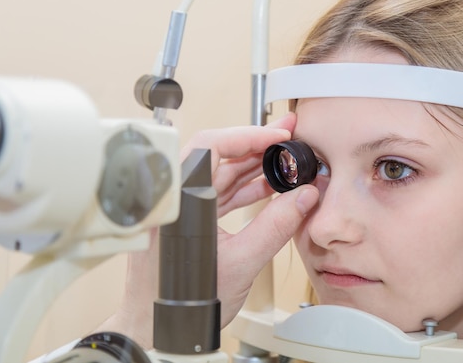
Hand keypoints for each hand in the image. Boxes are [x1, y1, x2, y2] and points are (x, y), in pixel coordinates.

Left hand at [97, 113, 318, 348]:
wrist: (160, 327)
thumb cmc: (182, 301)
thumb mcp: (241, 263)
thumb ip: (276, 227)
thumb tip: (302, 198)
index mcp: (180, 199)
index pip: (212, 146)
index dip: (248, 135)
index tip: (277, 136)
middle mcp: (176, 197)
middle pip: (219, 156)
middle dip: (257, 146)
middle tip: (287, 138)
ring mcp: (181, 208)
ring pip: (221, 174)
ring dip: (253, 168)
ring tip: (284, 163)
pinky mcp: (188, 219)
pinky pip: (219, 194)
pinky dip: (244, 190)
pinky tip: (268, 187)